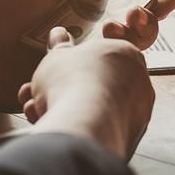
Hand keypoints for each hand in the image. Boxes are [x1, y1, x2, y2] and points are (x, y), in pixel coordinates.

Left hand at [0, 0, 174, 110]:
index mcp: (74, 11)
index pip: (119, 2)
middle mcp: (81, 37)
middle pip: (130, 30)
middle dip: (150, 17)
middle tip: (151, 8)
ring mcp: (77, 62)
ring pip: (122, 54)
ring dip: (135, 37)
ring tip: (123, 24)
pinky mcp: (67, 84)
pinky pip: (98, 79)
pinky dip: (110, 64)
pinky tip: (105, 49)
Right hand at [17, 28, 154, 158]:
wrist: (83, 124)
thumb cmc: (72, 82)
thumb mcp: (57, 56)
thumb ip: (59, 46)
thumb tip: (58, 34)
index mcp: (127, 54)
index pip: (99, 57)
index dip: (70, 65)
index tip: (54, 72)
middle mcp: (139, 83)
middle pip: (94, 86)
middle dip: (61, 90)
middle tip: (37, 92)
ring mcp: (137, 113)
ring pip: (93, 110)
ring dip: (62, 109)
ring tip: (35, 109)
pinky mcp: (129, 140)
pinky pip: (98, 131)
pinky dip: (77, 129)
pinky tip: (53, 126)